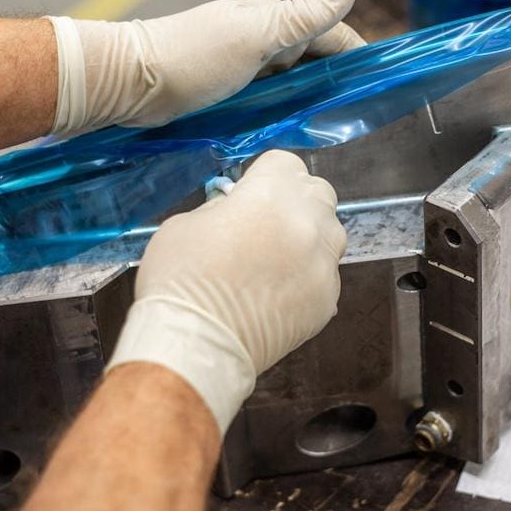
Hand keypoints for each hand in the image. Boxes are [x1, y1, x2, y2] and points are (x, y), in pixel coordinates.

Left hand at [45, 0, 365, 134]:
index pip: (329, 33)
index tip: (376, 80)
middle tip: (354, 114)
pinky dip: (281, 113)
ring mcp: (242, 67)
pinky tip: (287, 131)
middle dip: (334, 81)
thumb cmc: (194, 58)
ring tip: (326, 129)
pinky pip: (266, 102)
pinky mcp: (226, 93)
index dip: (354, 53)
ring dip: (307, 101)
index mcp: (272, 21)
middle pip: (312, 59)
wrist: (133, 85)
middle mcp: (260, 41)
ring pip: (290, 83)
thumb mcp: (257, 37)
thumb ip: (304, 18)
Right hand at [104, 150, 346, 432]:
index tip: (249, 191)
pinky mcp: (326, 302)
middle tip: (266, 221)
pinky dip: (307, 278)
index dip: (265, 175)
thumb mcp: (184, 224)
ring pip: (331, 235)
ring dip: (309, 237)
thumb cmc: (179, 283)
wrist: (194, 347)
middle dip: (295, 201)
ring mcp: (322, 266)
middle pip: (319, 193)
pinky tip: (277, 292)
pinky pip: (326, 276)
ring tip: (276, 257)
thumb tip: (235, 209)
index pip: (286, 163)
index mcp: (271, 195)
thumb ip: (221, 209)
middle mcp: (307, 225)